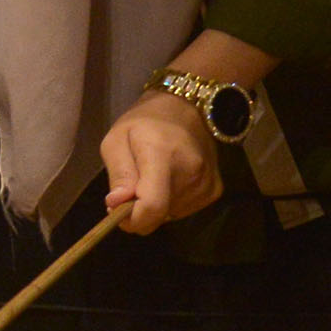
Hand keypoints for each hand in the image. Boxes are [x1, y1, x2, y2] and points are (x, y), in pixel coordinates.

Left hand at [98, 90, 223, 233]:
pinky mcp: (214, 191)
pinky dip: (170, 202)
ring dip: (155, 204)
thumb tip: (116, 204)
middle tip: (131, 184)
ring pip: (168, 215)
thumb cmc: (144, 123)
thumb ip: (118, 174)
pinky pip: (182, 210)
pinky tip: (170, 179)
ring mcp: (206, 183)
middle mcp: (191, 173)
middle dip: (138, 209)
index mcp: (163, 156)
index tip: (116, 212)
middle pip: (158, 215)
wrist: (186, 109)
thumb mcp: (117, 139)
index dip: (131, 220)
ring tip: (153, 175)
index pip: (153, 206)